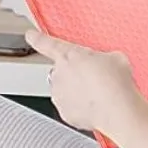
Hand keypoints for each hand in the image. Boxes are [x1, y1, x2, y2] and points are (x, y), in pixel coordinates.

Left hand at [25, 29, 146, 134]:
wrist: (117, 110)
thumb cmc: (115, 82)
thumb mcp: (114, 57)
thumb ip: (102, 57)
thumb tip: (107, 62)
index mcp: (68, 55)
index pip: (46, 43)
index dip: (37, 38)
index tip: (31, 35)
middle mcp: (59, 74)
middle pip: (61, 70)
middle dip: (74, 73)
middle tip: (93, 77)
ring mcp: (59, 94)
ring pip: (64, 89)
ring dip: (76, 90)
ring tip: (97, 93)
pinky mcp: (64, 112)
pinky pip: (69, 107)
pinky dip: (79, 107)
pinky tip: (95, 105)